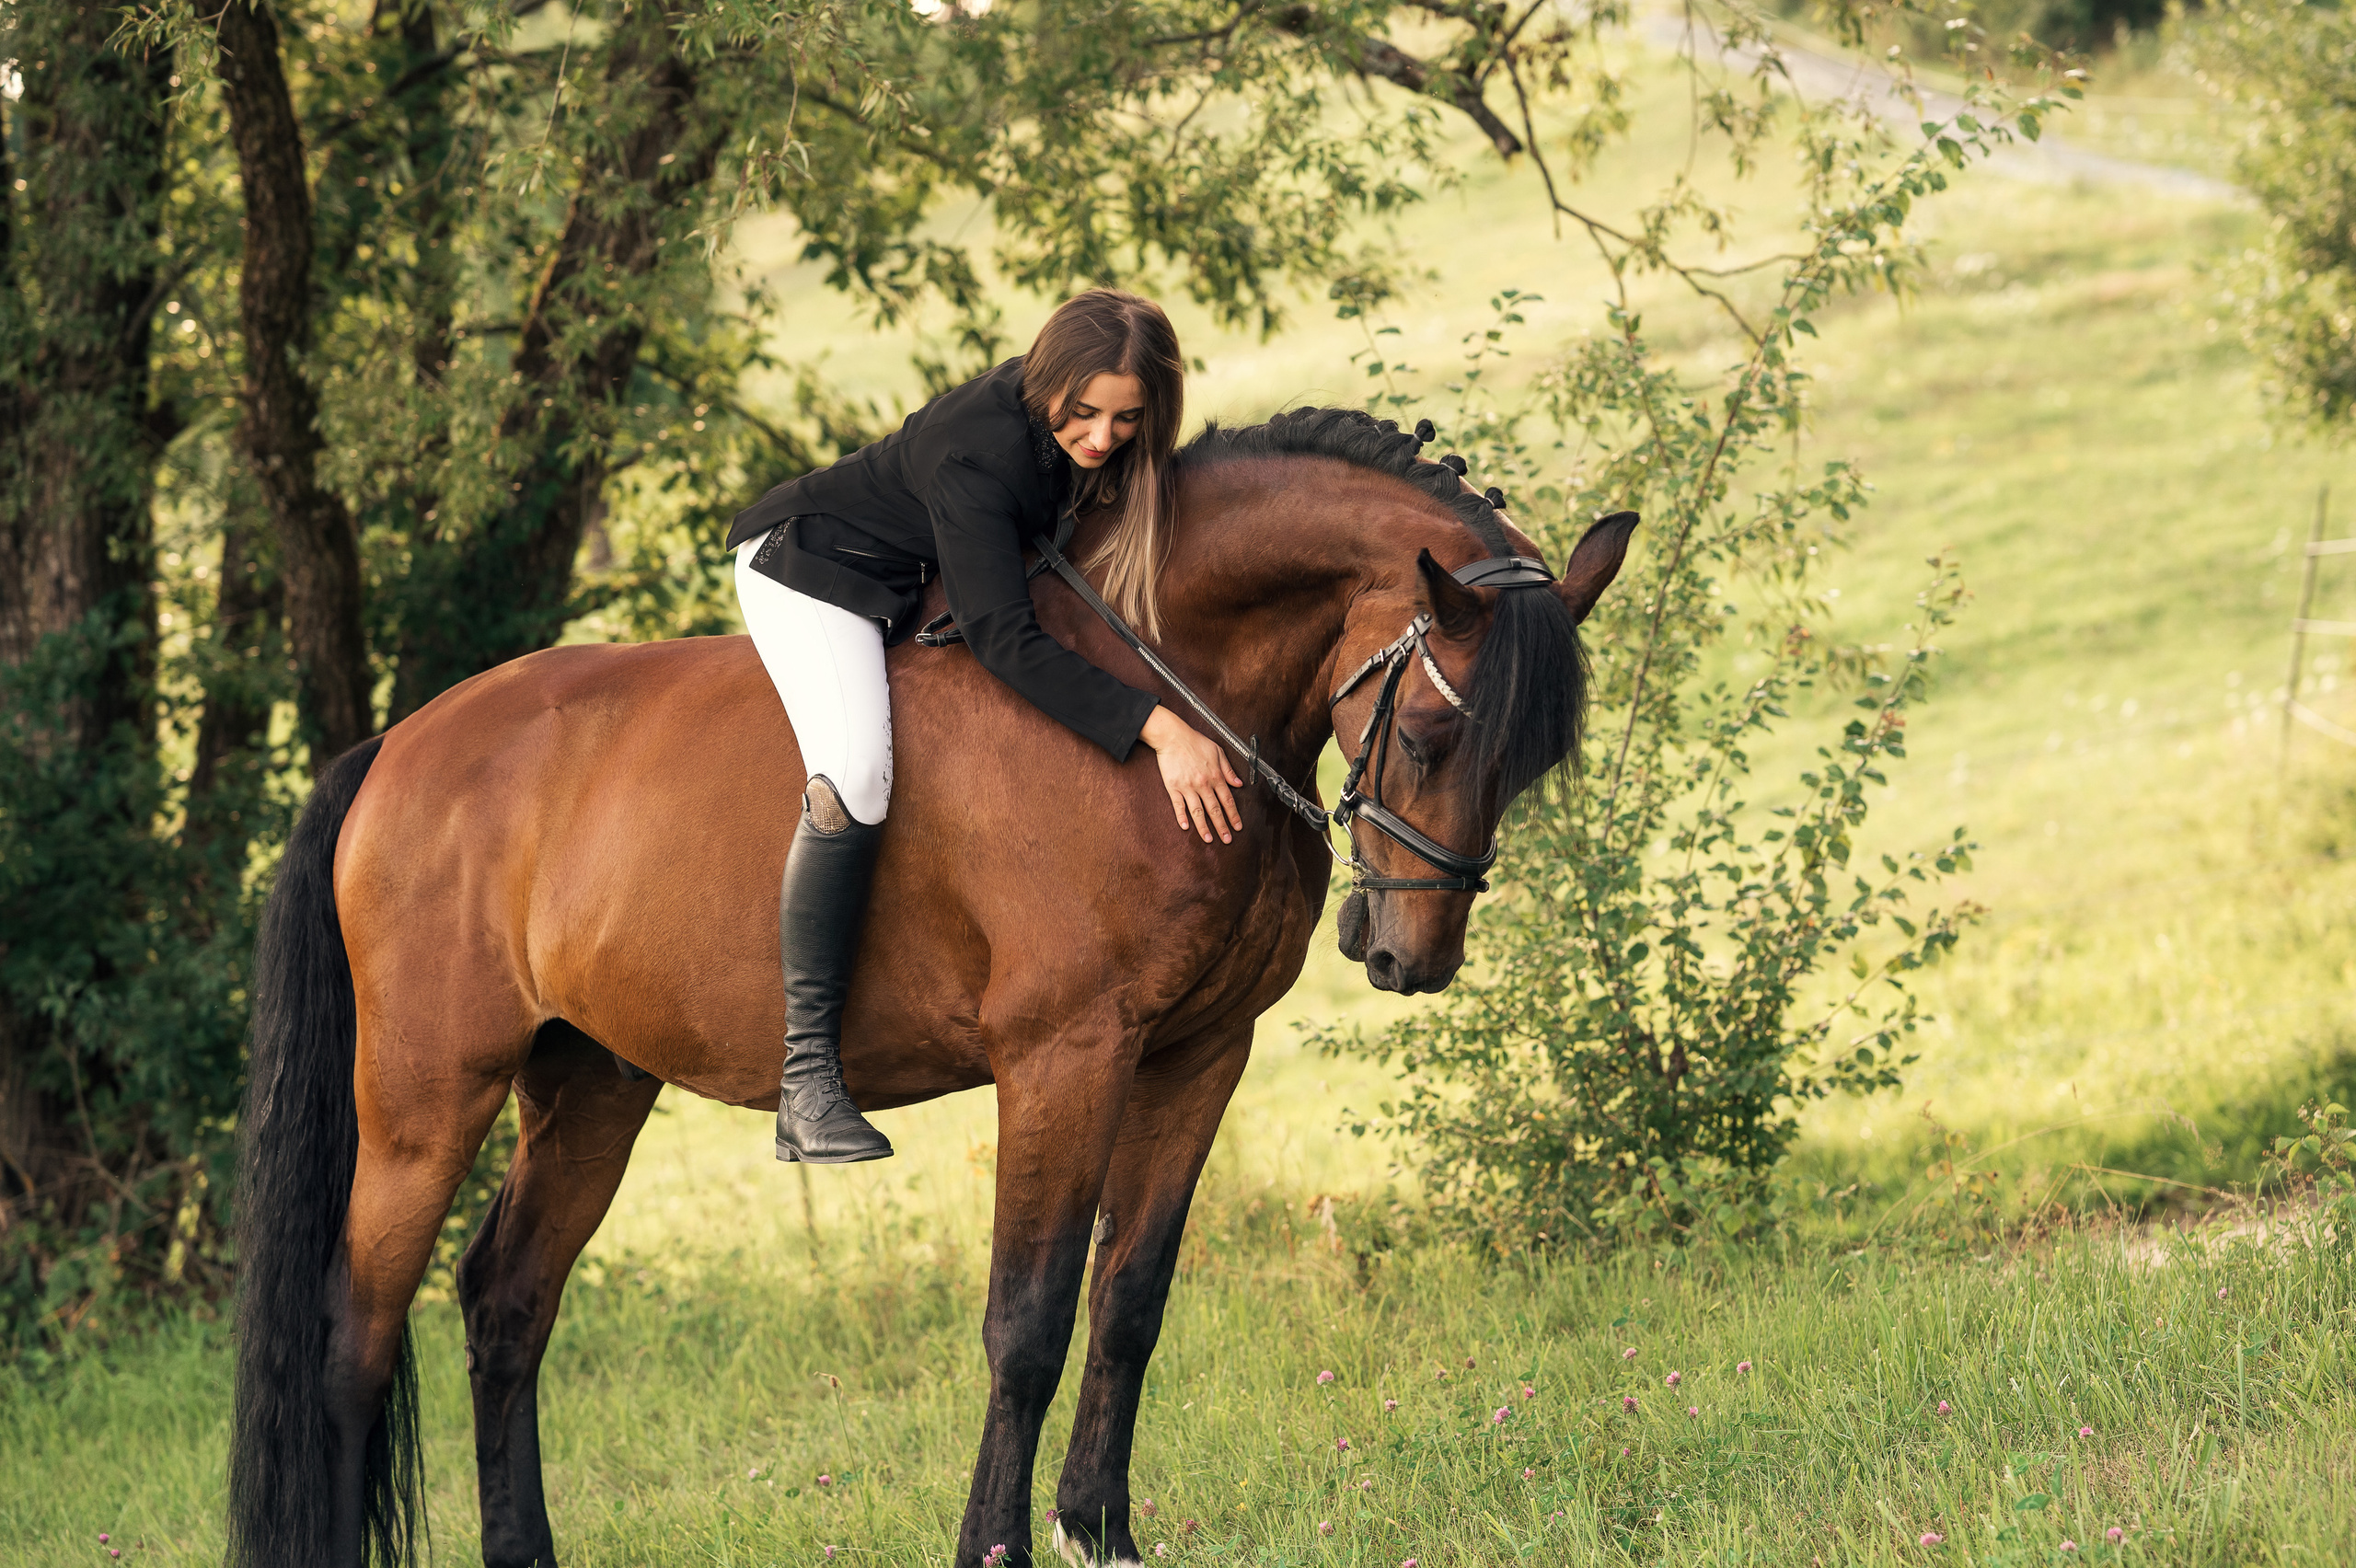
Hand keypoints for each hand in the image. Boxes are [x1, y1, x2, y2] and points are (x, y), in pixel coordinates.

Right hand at [1141, 705, 1244, 843]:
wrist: (1173, 736)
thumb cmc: (1194, 742)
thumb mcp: (1218, 752)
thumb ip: (1228, 770)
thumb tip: (1239, 784)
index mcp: (1215, 776)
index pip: (1227, 800)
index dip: (1233, 815)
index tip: (1238, 827)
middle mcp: (1203, 784)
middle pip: (1215, 810)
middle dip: (1222, 826)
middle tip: (1227, 840)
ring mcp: (1188, 787)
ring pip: (1198, 811)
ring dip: (1204, 827)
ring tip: (1209, 839)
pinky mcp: (1174, 787)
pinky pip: (1178, 805)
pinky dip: (1182, 817)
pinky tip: (1186, 827)